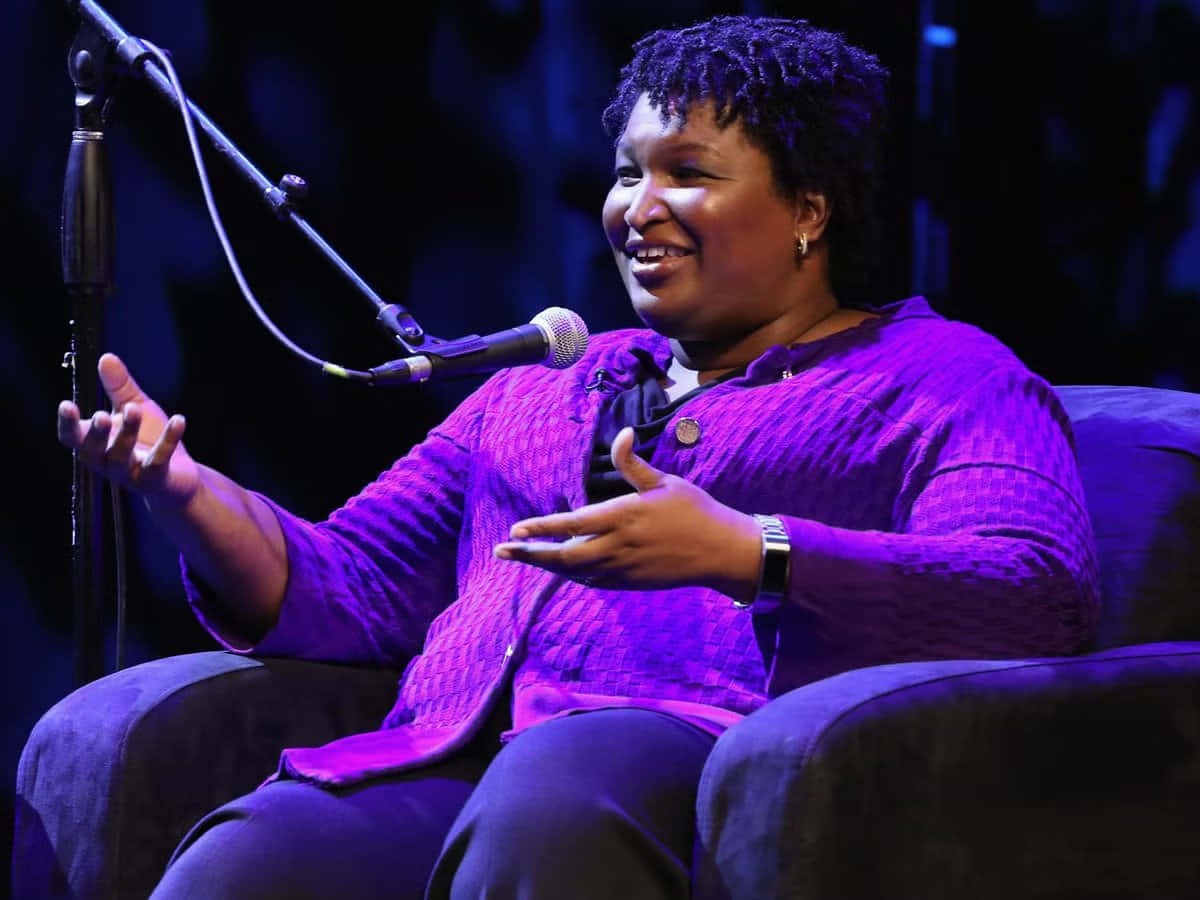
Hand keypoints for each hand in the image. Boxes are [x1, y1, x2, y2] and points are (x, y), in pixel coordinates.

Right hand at [57, 353, 199, 506]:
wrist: (178, 474)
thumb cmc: (148, 438)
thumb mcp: (135, 406)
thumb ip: (119, 387)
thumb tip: (106, 358)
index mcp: (94, 444)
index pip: (71, 437)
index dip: (66, 424)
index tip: (66, 405)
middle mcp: (106, 461)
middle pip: (92, 451)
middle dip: (96, 433)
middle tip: (101, 416)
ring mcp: (129, 474)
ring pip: (121, 457)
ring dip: (128, 432)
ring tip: (134, 409)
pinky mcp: (154, 480)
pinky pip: (159, 461)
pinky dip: (168, 440)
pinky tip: (179, 420)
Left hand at [494, 426, 760, 599]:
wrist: (721, 552)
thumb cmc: (694, 510)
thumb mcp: (664, 482)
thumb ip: (633, 463)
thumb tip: (622, 433)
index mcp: (624, 516)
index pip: (572, 524)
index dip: (541, 528)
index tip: (516, 530)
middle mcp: (618, 546)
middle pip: (563, 556)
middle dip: (530, 555)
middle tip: (502, 552)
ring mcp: (623, 568)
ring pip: (575, 571)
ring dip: (547, 565)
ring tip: (524, 557)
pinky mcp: (631, 582)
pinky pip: (593, 580)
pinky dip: (572, 574)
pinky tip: (560, 567)